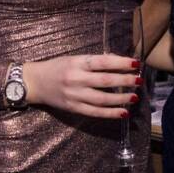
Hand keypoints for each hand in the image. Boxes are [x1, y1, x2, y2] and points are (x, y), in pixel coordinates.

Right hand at [23, 54, 141, 118]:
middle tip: (139, 80)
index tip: (136, 63)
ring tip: (135, 97)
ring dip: (121, 99)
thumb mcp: (74, 59)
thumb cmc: (57, 67)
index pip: (102, 62)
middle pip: (105, 81)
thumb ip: (94, 61)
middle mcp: (76, 79)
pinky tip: (123, 112)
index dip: (121, 63)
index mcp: (77, 63)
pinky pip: (95, 112)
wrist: (34, 82)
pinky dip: (110, 113)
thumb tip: (118, 60)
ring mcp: (75, 95)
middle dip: (125, 81)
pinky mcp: (73, 108)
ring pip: (102, 99)